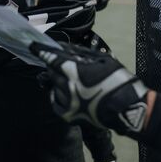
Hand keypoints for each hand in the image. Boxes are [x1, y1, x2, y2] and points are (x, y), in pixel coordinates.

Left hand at [30, 42, 148, 135]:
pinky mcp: (69, 115)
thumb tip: (67, 49)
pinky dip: (57, 96)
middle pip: (52, 73)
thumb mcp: (104, 60)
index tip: (34, 46)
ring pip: (53, 87)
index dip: (42, 51)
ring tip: (68, 79)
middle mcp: (66, 87)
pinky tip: (63, 93)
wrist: (126, 108)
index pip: (52, 59)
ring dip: (57, 81)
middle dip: (53, 66)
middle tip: (59, 63)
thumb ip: (83, 54)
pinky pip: (56, 103)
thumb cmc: (118, 80)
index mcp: (75, 71)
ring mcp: (66, 102)